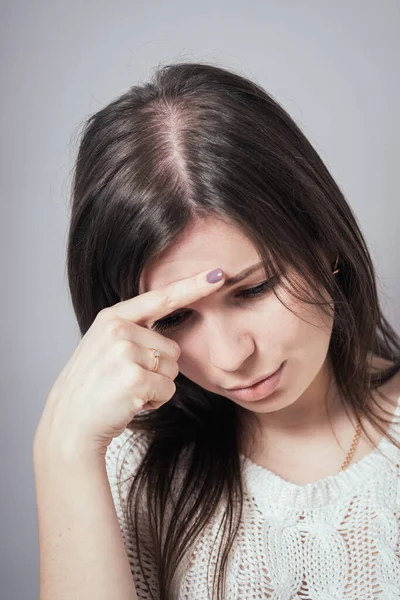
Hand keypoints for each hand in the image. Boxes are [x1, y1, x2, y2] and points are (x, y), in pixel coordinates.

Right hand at [33, 268, 224, 457]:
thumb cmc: (93, 386)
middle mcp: (118, 329)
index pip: (161, 298)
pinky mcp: (134, 378)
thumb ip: (133, 331)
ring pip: (173, 369)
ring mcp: (124, 352)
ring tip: (126, 390)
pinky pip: (168, 389)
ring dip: (157, 386)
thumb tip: (172, 334)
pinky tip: (130, 402)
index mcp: (113, 317)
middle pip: (173, 347)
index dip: (192, 286)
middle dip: (159, 369)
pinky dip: (156, 401)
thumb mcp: (105, 345)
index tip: (218, 274)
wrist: (70, 422)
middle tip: (127, 379)